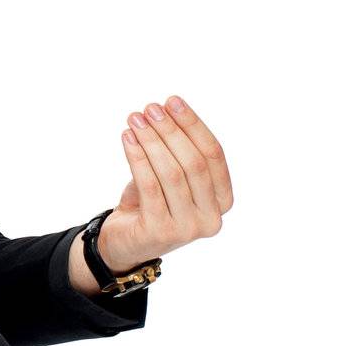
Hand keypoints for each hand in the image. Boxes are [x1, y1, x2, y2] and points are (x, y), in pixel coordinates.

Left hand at [96, 94, 231, 272]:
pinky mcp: (160, 231)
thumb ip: (177, 153)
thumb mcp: (169, 178)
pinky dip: (138, 158)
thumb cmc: (149, 205)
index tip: (172, 101)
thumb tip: (166, 111)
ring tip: (135, 120)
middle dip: (171, 130)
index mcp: (222, 201)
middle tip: (150, 108)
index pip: (214, 155)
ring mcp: (188, 228)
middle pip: (194, 162)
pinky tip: (127, 139)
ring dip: (152, 141)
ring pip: (172, 173)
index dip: (194, 125)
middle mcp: (212, 218)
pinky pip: (149, 186)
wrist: (123, 244)